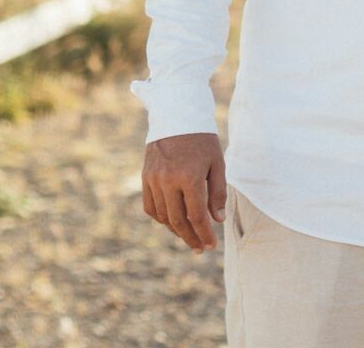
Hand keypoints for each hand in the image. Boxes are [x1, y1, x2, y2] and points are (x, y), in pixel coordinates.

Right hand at [141, 132, 226, 252]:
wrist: (176, 115)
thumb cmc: (202, 139)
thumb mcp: (217, 163)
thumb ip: (218, 193)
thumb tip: (217, 220)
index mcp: (189, 177)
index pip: (197, 216)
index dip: (204, 234)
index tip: (211, 245)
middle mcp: (168, 181)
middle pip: (178, 221)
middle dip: (191, 238)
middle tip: (200, 248)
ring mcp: (154, 179)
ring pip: (163, 216)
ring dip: (176, 231)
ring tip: (189, 236)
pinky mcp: (145, 176)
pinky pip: (150, 206)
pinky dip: (161, 218)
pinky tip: (172, 222)